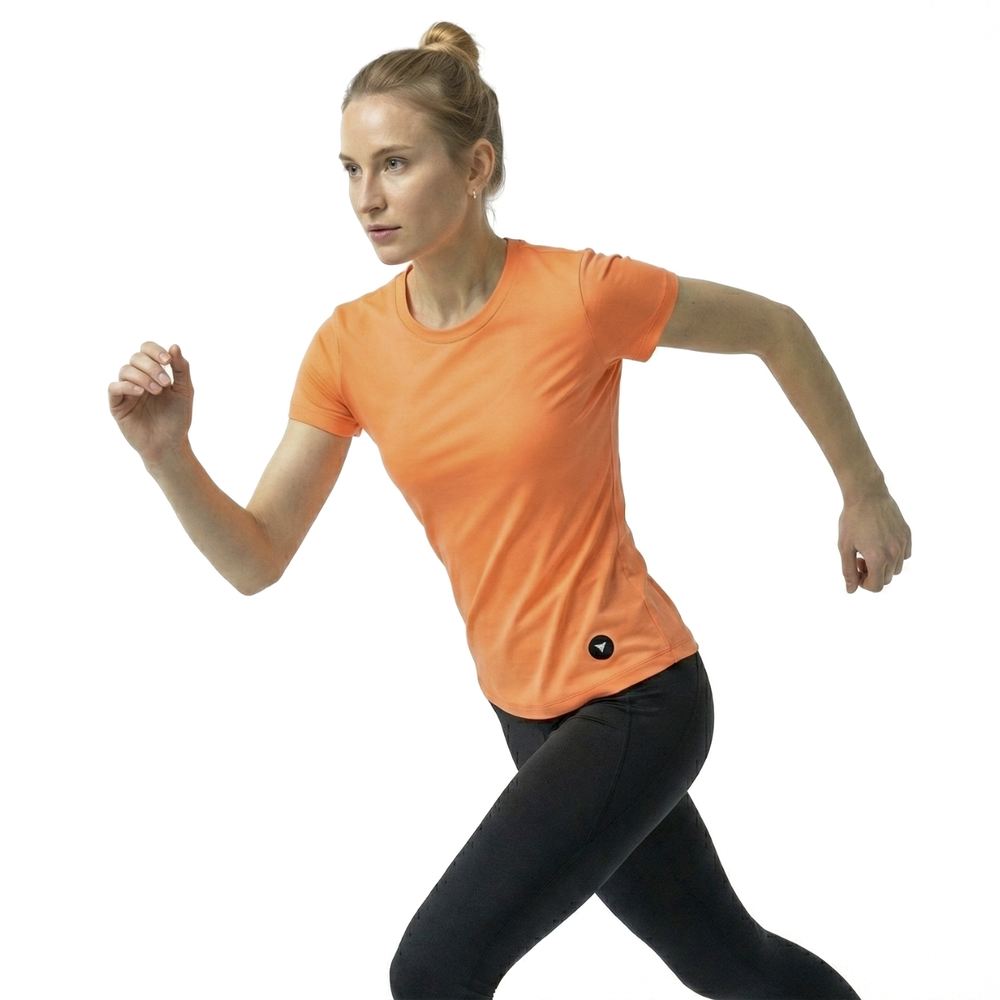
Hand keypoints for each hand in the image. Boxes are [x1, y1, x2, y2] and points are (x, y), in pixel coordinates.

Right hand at [108, 342, 192, 464]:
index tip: (167, 360)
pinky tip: (140, 393)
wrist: (169, 444)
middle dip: (152, 367)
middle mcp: (138, 379)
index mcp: (153, 373)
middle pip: (136, 358)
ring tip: (157, 391)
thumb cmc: (177, 419)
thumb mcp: (185, 391)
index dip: (154, 350)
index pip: (146, 350)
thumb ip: (182, 369)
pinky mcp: (117, 405)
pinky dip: (126, 386)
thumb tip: (174, 346)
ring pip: (125, 370)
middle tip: (166, 383)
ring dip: (142, 377)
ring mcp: (126, 391)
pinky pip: (114, 388)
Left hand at [838, 491, 911, 592]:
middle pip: (887, 579)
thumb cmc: (852, 520)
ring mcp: (903, 544)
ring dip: (884, 566)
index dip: (864, 584)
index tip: (856, 570)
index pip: (877, 586)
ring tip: (870, 550)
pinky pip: (905, 555)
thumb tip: (851, 590)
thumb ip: (848, 570)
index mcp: (878, 557)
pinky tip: (881, 543)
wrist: (867, 495)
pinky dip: (894, 556)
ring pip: (897, 568)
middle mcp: (894, 553)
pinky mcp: (907, 535)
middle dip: (872, 574)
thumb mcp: (844, 547)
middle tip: (860, 558)